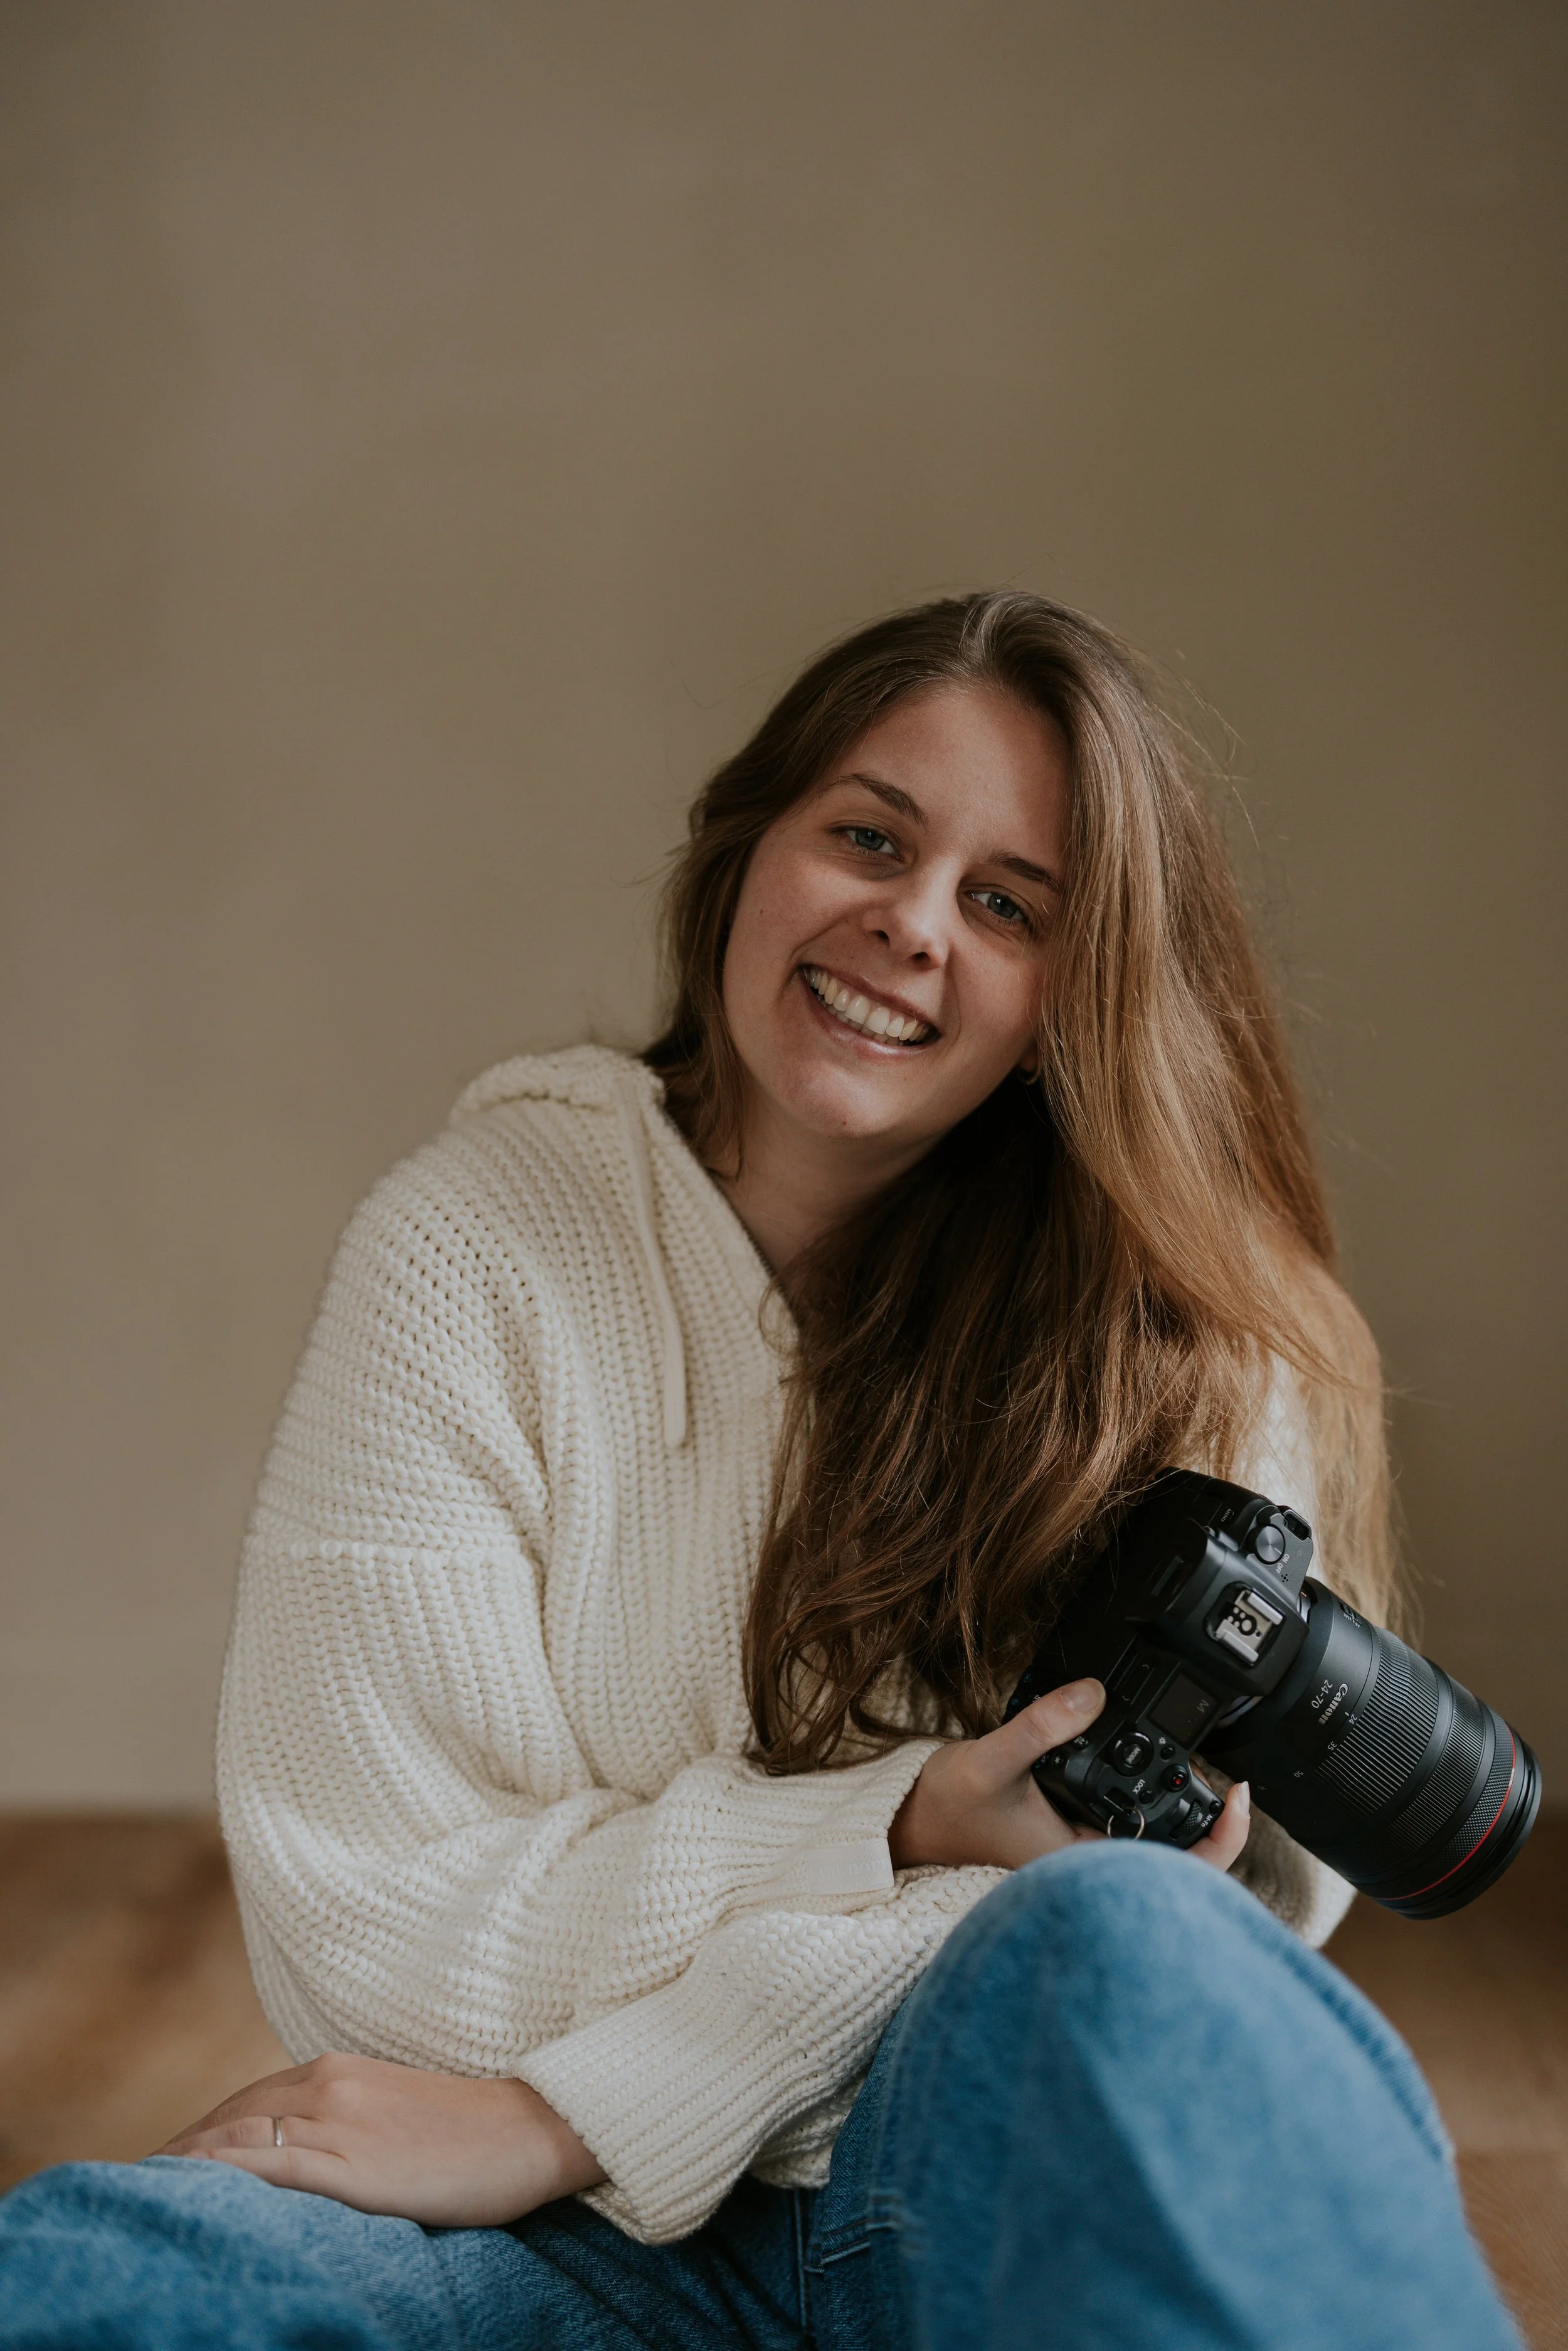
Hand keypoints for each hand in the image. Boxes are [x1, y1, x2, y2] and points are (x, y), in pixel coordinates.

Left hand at [156, 2052, 605, 2227]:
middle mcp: (327, 2083)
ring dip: (185, 2163)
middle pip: (229, 2117)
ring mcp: (337, 2120)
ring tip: (143, 2192)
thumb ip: (348, 2120)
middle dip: (180, 2150)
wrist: (532, 2130)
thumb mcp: (396, 2113)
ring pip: (236, 2137)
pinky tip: (186, 2189)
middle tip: (135, 2184)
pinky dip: (217, 2173)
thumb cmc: (473, 2132)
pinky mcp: (350, 2163)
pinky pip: (264, 2166)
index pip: (245, 2101)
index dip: (201, 2135)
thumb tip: (306, 2150)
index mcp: (338, 2069)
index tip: (166, 2163)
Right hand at [889, 1676, 1251, 1873]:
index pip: (1178, 1871)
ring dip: (1174, 1808)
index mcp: (1082, 1866)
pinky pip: (1122, 1825)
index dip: (1223, 1839)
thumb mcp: (990, 1761)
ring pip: (1152, 1842)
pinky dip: (1140, 1799)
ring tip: (1192, 1768)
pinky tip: (1138, 1767)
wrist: (907, 1826)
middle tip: (1225, 1775)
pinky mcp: (1067, 1836)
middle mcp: (1087, 1868)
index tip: (1238, 1794)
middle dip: (1209, 1818)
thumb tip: (1093, 1693)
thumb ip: (1041, 1726)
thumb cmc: (943, 1811)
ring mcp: (1078, 1855)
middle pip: (1178, 1859)